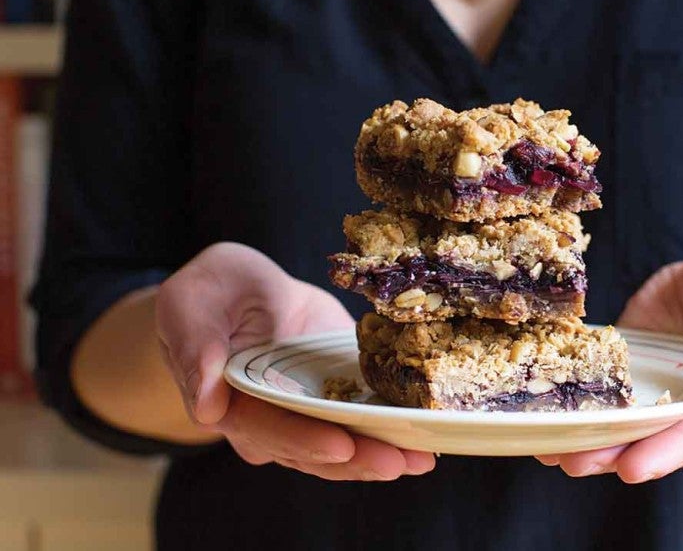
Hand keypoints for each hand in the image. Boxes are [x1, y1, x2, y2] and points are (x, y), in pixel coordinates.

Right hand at [156, 242, 434, 480]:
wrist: (242, 288)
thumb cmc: (209, 294)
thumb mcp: (190, 306)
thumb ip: (196, 349)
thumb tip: (207, 408)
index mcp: (231, 404)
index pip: (268, 430)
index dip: (304, 440)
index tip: (341, 447)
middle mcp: (272, 418)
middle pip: (314, 448)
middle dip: (358, 457)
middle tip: (401, 461)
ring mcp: (307, 410)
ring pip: (343, 443)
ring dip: (382, 452)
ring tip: (421, 459)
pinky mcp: (336, 392)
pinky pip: (363, 415)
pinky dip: (391, 426)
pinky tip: (424, 433)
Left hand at [537, 235, 682, 481]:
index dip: (665, 451)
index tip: (630, 468)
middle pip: (648, 433)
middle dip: (610, 450)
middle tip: (572, 462)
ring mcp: (654, 378)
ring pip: (617, 412)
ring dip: (583, 431)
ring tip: (547, 447)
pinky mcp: (627, 354)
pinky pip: (596, 373)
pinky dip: (570, 390)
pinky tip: (540, 402)